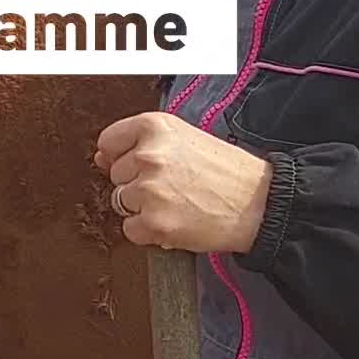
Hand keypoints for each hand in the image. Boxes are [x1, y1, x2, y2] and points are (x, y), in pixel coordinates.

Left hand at [95, 111, 271, 252]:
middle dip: (138, 183)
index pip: (109, 142)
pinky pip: (131, 230)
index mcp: (154, 126)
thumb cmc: (226, 171)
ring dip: (143, 208)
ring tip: (177, 203)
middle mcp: (148, 155)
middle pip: (116, 175)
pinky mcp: (155, 223)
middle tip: (175, 185)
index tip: (139, 165)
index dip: (121, 156)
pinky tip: (175, 220)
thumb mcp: (184, 139)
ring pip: (121, 202)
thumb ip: (141, 143)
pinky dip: (149, 231)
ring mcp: (150, 190)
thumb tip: (100, 157)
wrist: (259, 204)